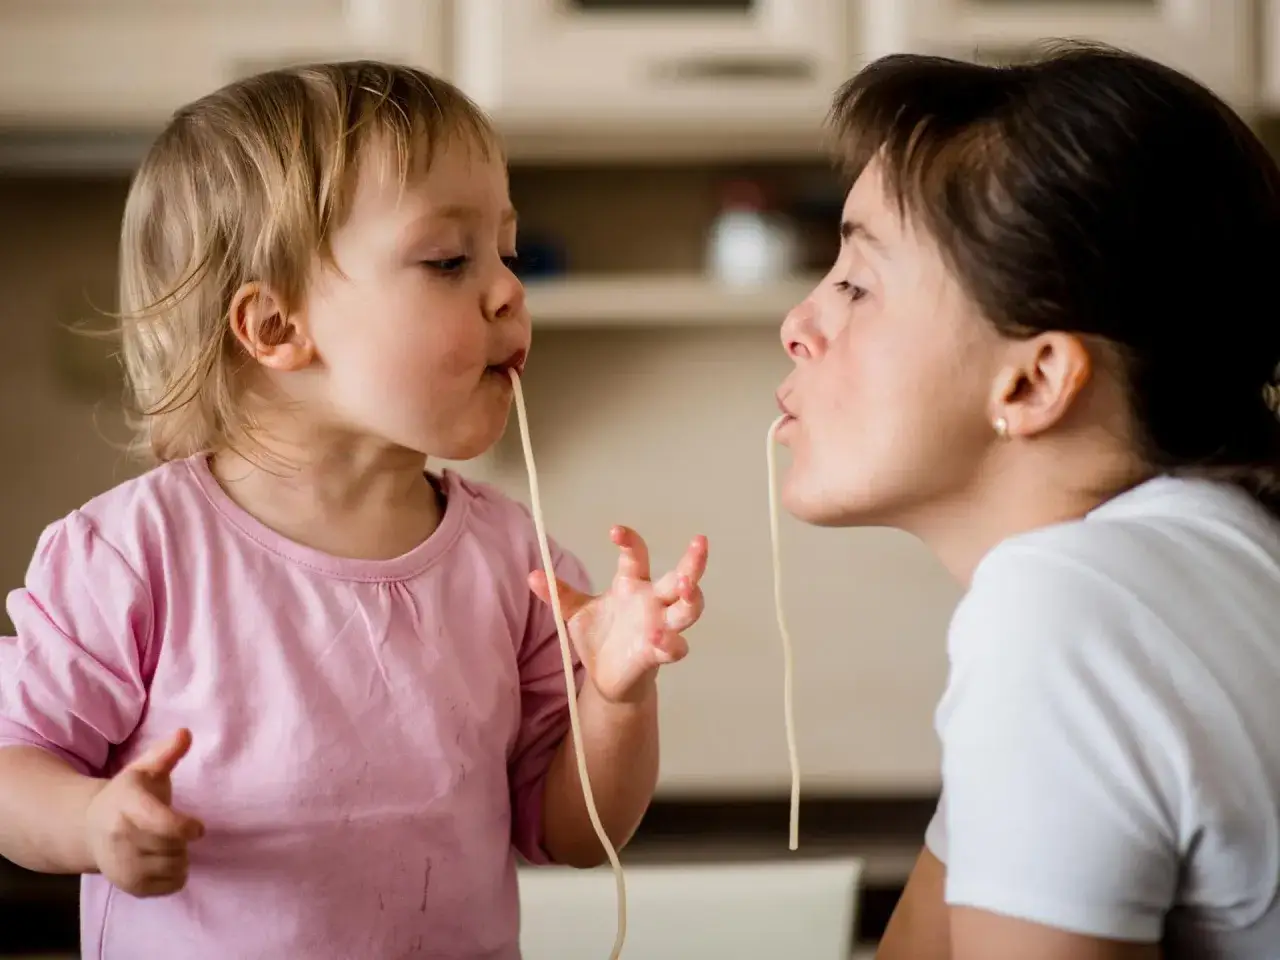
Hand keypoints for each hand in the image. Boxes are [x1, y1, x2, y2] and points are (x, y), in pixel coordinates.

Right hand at [84, 728, 204, 896]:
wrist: (88, 828)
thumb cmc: (128, 794)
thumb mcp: (144, 768)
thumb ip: (167, 753)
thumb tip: (186, 733)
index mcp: (127, 805)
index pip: (160, 823)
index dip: (184, 827)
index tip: (198, 828)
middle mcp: (119, 837)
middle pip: (173, 846)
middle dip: (182, 838)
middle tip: (174, 828)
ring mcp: (120, 865)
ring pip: (175, 867)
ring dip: (180, 855)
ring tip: (165, 842)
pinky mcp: (128, 886)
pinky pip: (171, 886)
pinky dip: (176, 875)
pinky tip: (162, 859)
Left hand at [530, 527, 708, 703]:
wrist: (605, 677)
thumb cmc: (599, 636)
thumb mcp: (574, 612)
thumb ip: (558, 594)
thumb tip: (532, 575)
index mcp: (632, 584)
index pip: (637, 556)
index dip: (629, 541)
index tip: (614, 531)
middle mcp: (653, 601)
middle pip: (681, 577)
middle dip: (692, 561)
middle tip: (699, 543)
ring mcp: (660, 627)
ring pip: (688, 610)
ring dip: (691, 598)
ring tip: (688, 586)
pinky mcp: (658, 654)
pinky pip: (673, 648)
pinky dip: (669, 643)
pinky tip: (659, 638)